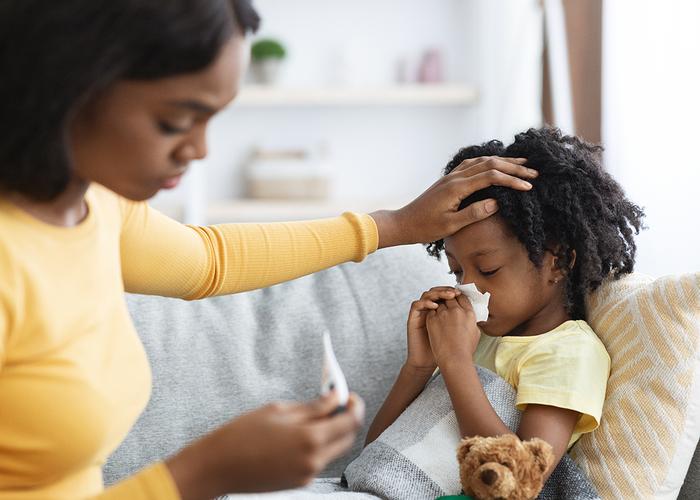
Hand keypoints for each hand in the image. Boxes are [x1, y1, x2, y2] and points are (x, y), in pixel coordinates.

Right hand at [166, 392, 364, 499]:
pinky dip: (317, 445)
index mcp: (310, 438)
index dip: (354, 406)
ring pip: (334, 450)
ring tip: (312, 416)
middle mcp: (314, 460)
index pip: (351, 422)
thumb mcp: (279, 410)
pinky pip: (318, 460)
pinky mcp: (299, 482)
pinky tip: (298, 434)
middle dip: (346, 419)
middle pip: (347, 438)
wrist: (217, 467)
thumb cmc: (243, 433)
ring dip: (331, 432)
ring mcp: (307, 474)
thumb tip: (335, 398)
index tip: (349, 395)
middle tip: (334, 403)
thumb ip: (313, 406)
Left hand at [370, 156, 537, 247]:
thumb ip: (474, 213)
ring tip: (522, 164)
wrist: (403, 223)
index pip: (491, 176)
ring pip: (481, 162)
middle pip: (489, 164)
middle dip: (513, 167)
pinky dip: (488, 162)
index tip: (529, 186)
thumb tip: (496, 203)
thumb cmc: (425, 228)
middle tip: (534, 172)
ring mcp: (451, 176)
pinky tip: (495, 164)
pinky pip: (472, 165)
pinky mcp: (448, 180)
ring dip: (503, 162)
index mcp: (457, 187)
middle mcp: (455, 177)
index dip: (512, 180)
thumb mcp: (451, 226)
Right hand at [406, 287, 461, 372]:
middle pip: (437, 291)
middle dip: (447, 290)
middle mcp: (430, 309)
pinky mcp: (413, 318)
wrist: (428, 360)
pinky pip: (416, 305)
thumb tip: (475, 313)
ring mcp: (421, 312)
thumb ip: (463, 322)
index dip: (454, 291)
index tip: (463, 293)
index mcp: (441, 311)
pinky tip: (435, 307)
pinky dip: (425, 303)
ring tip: (448, 297)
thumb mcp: (457, 333)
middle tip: (455, 293)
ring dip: (438, 293)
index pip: (446, 294)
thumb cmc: (443, 349)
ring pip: (427, 294)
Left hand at [425, 294, 480, 366]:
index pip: (462, 297)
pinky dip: (432, 314)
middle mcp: (456, 311)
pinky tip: (434, 321)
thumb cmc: (465, 350)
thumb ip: (471, 321)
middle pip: (450, 297)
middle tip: (446, 305)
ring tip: (440, 316)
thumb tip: (469, 316)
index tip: (455, 299)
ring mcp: (443, 314)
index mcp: (469, 313)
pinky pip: (431, 311)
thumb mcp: (475, 333)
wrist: (454, 359)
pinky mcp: (432, 319)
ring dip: (439, 307)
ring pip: (439, 303)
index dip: (458, 297)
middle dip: (448, 300)